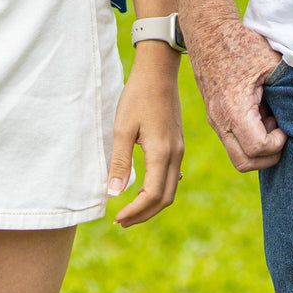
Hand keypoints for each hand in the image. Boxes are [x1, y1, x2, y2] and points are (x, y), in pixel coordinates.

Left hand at [107, 44, 183, 227]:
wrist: (158, 71)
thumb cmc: (138, 96)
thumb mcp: (123, 128)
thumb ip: (120, 162)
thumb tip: (114, 193)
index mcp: (162, 153)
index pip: (152, 196)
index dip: (135, 212)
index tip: (117, 218)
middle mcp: (175, 155)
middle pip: (164, 198)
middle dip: (144, 214)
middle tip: (121, 221)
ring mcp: (179, 150)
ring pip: (170, 189)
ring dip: (151, 204)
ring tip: (130, 209)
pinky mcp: (177, 144)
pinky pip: (172, 176)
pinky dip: (159, 190)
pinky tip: (145, 190)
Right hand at [182, 15, 286, 171]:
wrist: (208, 31)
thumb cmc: (240, 43)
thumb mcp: (269, 60)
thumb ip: (288, 85)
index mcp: (233, 106)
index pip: (257, 148)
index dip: (277, 143)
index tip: (284, 125)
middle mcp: (220, 119)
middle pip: (244, 163)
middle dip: (269, 156)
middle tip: (281, 132)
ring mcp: (215, 120)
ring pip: (237, 156)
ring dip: (259, 148)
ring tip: (271, 122)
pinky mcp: (215, 117)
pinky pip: (233, 142)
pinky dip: (250, 138)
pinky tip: (261, 114)